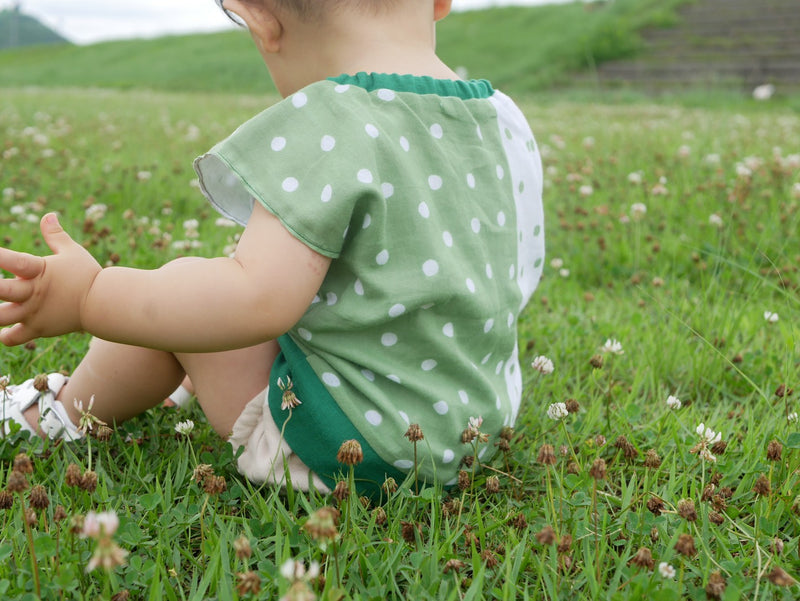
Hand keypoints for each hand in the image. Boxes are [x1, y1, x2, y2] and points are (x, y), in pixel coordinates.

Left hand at [0, 213, 101, 345]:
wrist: (104, 304)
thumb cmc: (88, 275)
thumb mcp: (72, 252)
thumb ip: (55, 235)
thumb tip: (48, 215)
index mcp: (39, 271)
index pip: (15, 260)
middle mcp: (32, 292)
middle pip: (0, 290)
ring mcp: (33, 312)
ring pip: (0, 317)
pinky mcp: (38, 329)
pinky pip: (12, 338)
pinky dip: (5, 336)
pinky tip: (2, 331)